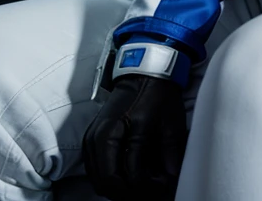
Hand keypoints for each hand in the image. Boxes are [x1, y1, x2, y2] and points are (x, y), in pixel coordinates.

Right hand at [82, 73, 186, 200]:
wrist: (144, 73)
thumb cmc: (159, 95)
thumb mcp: (171, 123)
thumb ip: (170, 153)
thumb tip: (170, 179)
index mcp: (122, 130)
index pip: (128, 177)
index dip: (149, 188)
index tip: (164, 183)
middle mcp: (101, 136)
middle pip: (108, 184)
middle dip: (130, 193)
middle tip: (151, 188)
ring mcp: (92, 138)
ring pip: (99, 181)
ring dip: (118, 188)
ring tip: (141, 182)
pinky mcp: (90, 139)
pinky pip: (94, 171)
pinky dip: (109, 179)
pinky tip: (127, 175)